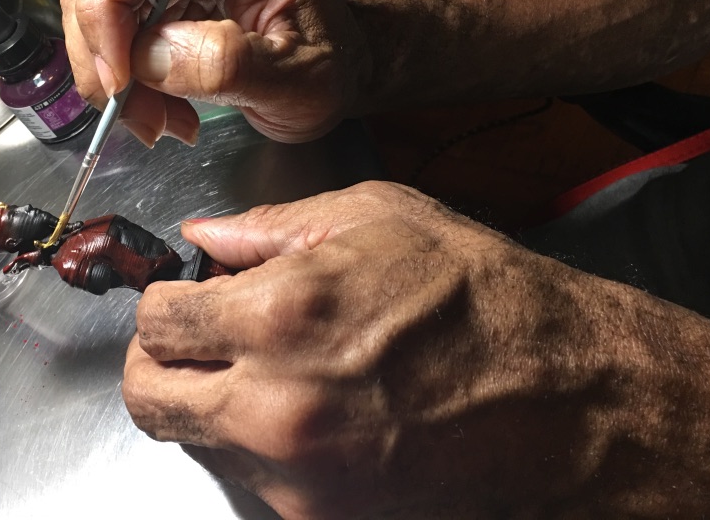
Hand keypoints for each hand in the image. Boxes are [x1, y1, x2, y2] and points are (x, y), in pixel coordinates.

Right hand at [59, 0, 367, 145]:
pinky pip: (112, 41)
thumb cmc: (334, 63)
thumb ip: (230, 64)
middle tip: (141, 116)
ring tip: (160, 121)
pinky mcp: (158, 12)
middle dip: (104, 56)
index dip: (107, 6)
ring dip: (112, 78)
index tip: (121, 75)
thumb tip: (151, 56)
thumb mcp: (297, 77)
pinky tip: (162, 112)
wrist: (342, 72)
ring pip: (95, 14)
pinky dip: (125, 87)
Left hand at [123, 182, 709, 517]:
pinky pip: (253, 480)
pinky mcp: (322, 518)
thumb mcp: (374, 219)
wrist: (561, 398)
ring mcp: (297, 475)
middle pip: (149, 398)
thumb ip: (268, 226)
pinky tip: (310, 412)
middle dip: (158, 363)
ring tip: (265, 371)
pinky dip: (260, 446)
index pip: (157, 321)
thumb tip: (205, 237)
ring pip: (196, 442)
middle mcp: (274, 405)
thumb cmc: (476, 297)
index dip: (162, 302)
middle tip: (188, 342)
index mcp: (280, 316)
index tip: (181, 298)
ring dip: (210, 404)